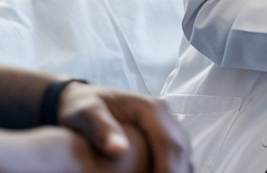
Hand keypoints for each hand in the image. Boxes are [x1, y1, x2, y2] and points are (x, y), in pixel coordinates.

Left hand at [59, 83, 191, 172]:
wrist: (83, 101)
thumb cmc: (83, 106)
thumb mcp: (85, 113)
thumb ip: (101, 129)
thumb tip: (119, 150)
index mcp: (152, 109)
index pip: (170, 144)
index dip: (169, 169)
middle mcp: (165, 117)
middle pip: (181, 152)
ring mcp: (167, 129)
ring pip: (183, 157)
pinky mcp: (163, 141)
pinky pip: (176, 160)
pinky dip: (174, 171)